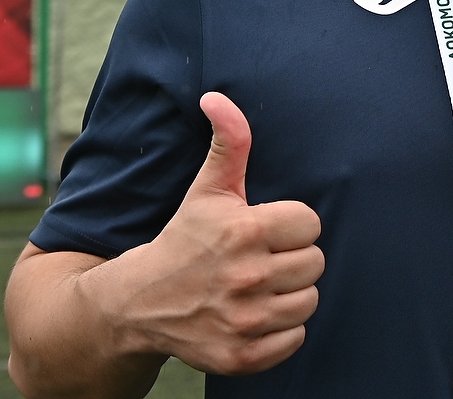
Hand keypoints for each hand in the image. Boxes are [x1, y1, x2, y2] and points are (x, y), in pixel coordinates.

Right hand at [99, 91, 324, 375]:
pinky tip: (256, 314)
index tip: (264, 230)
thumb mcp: (207, 188)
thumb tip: (217, 97)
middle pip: (315, 263)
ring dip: (290, 294)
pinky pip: (295, 339)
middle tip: (262, 258)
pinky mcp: (241, 356)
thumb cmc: (183, 238)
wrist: (137, 303)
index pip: (310, 223)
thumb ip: (228, 141)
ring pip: (309, 301)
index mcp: (245, 231)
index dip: (290, 225)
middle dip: (292, 258)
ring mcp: (244, 320)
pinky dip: (281, 331)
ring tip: (260, 285)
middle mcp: (246, 277)